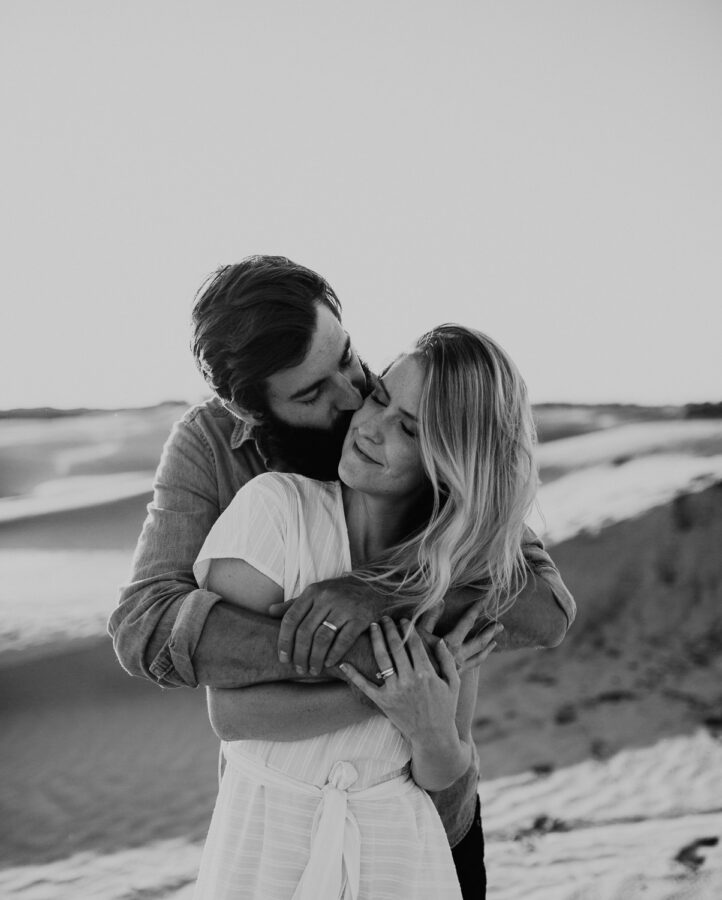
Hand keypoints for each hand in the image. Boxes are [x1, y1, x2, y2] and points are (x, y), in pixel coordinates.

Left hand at [268, 576, 386, 675]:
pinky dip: (334, 655)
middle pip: (305, 632)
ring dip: (315, 658)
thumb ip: (294, 604)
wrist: (374, 585)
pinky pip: (343, 641)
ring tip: (313, 670)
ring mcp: (344, 608)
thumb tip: (270, 611)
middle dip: (299, 655)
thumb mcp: (316, 593)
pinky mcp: (360, 618)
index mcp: (312, 592)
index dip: (284, 641)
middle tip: (298, 669)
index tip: (283, 658)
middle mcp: (327, 598)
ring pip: (322, 638)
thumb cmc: (339, 592)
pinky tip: (329, 664)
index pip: (291, 619)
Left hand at [339, 618, 471, 741]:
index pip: (414, 643)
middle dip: (390, 629)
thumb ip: (447, 660)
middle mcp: (409, 679)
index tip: (403, 619)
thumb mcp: (454, 683)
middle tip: (384, 617)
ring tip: (372, 626)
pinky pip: (365, 686)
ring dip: (376, 639)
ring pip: (382, 659)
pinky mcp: (383, 701)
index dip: (408, 628)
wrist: (433, 736)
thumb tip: (439, 640)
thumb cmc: (445, 708)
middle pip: (396, 647)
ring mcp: (395, 690)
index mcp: (427, 673)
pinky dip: (353, 674)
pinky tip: (343, 663)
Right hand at [418, 597, 502, 673]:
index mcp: (451, 643)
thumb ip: (430, 617)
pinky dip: (479, 659)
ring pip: (479, 656)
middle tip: (500, 625)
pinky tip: (480, 657)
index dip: (477, 609)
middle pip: (480, 641)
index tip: (487, 598)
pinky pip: (472, 666)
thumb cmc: (411, 656)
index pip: (467, 622)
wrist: (413, 684)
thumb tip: (441, 600)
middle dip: (490, 631)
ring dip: (488, 647)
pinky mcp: (456, 677)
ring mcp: (459, 667)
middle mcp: (459, 656)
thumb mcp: (418, 634)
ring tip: (495, 641)